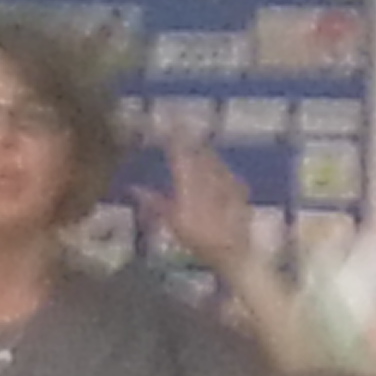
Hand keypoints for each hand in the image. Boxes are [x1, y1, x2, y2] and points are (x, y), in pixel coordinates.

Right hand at [137, 134, 258, 274]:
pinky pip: (229, 173)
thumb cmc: (199, 239)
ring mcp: (228, 181)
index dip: (175, 136)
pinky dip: (221, 170)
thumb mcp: (172, 221)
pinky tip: (220, 172)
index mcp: (189, 180)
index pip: (180, 151)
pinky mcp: (242, 189)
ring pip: (215, 160)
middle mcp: (209, 175)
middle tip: (184, 134)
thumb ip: (154, 202)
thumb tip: (134, 188)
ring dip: (206, 153)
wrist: (234, 252)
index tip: (170, 124)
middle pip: (200, 151)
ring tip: (199, 149)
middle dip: (191, 141)